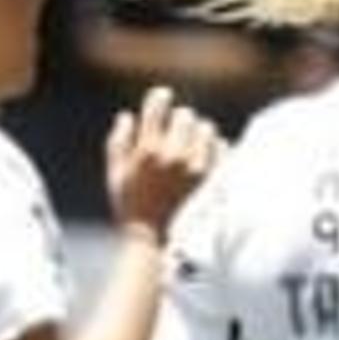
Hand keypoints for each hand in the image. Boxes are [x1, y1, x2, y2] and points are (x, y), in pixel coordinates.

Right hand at [105, 86, 225, 236]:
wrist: (155, 242)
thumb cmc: (131, 208)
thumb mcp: (115, 175)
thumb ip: (118, 142)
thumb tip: (128, 116)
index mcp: (147, 151)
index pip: (158, 106)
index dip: (160, 97)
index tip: (164, 97)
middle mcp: (173, 156)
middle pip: (185, 115)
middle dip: (180, 119)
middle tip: (178, 128)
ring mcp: (196, 168)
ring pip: (207, 129)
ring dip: (200, 133)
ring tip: (193, 143)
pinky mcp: (213, 180)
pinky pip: (223, 148)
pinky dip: (216, 148)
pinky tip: (207, 156)